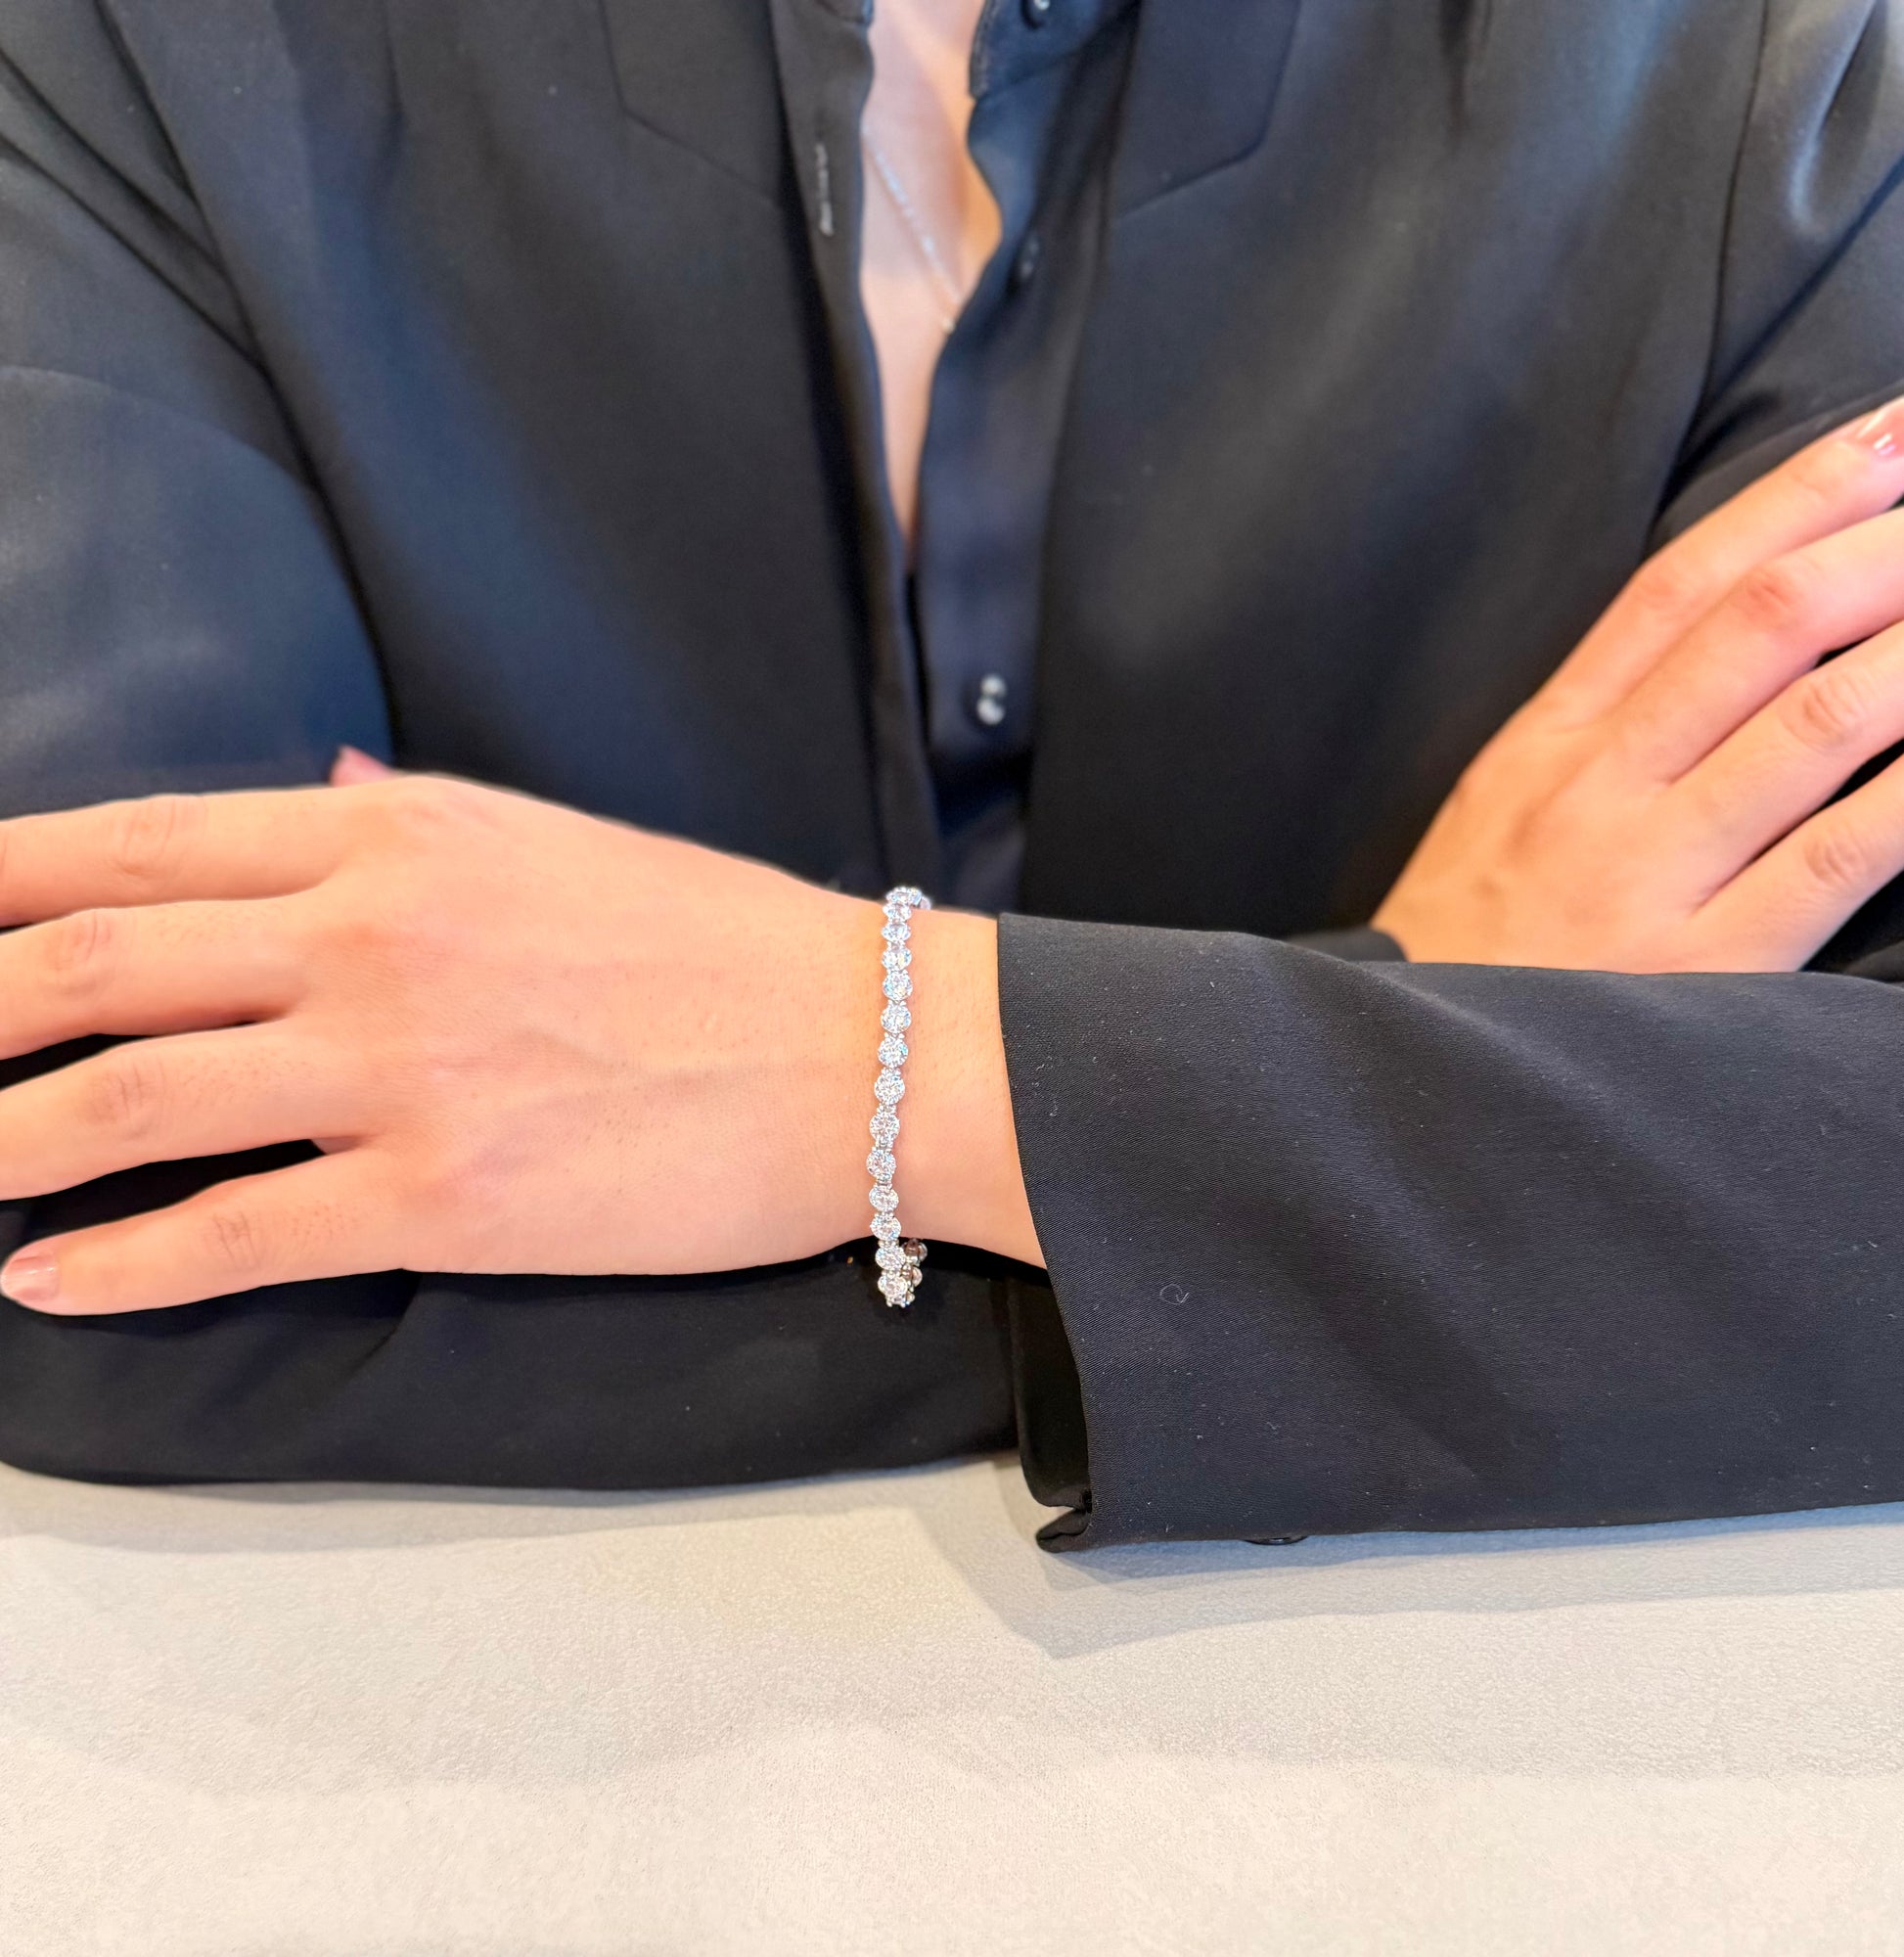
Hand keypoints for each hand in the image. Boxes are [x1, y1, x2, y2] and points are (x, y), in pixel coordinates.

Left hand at [0, 767, 1038, 1314]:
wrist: (861, 1050)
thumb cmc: (719, 944)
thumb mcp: (553, 840)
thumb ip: (411, 816)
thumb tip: (321, 780)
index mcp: (396, 836)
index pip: (136, 842)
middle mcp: (370, 935)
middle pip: (94, 963)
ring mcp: (399, 1067)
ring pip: (128, 1098)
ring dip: (1, 1140)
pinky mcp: (442, 1196)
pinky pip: (233, 1233)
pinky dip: (118, 1264)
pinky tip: (46, 1281)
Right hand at [1375, 398, 1903, 968]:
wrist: (1397, 1097)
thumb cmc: (1459, 960)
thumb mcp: (1492, 821)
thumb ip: (1593, 731)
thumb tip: (1719, 639)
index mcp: (1541, 744)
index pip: (1678, 585)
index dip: (1796, 495)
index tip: (1890, 430)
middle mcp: (1594, 789)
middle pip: (1761, 624)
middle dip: (1890, 541)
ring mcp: (1647, 875)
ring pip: (1818, 719)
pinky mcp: (1701, 969)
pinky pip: (1841, 857)